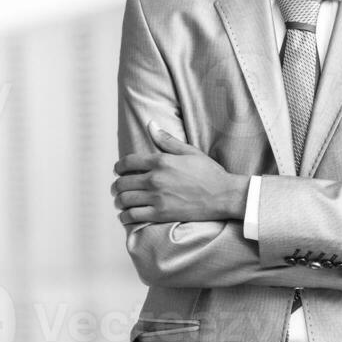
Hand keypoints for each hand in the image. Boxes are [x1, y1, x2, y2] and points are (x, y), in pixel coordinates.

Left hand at [111, 122, 249, 223]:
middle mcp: (155, 179)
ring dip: (119, 201)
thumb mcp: (190, 152)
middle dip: (117, 186)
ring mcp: (157, 197)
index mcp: (161, 161)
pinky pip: (132, 216)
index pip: (127, 162)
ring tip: (122, 202)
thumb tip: (150, 125)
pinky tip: (127, 215)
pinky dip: (125, 216)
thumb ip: (167, 140)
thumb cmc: (210, 173)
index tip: (120, 171)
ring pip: (124, 200)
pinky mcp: (160, 214)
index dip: (119, 167)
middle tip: (118, 189)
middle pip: (122, 183)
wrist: (224, 195)